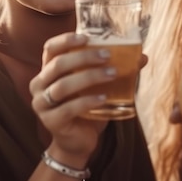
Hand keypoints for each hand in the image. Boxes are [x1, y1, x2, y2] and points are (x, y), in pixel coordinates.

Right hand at [29, 32, 117, 160]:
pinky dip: (88, 101)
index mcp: (48, 71)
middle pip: (58, 64)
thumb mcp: (99, 87)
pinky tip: (104, 98)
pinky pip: (69, 108)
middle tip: (107, 56)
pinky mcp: (50, 121)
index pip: (50, 48)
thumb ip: (113, 70)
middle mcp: (39, 84)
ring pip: (63, 85)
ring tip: (112, 74)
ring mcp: (42, 104)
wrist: (77, 142)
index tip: (87, 38)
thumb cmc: (87, 109)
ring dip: (89, 77)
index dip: (66, 40)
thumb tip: (141, 57)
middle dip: (84, 57)